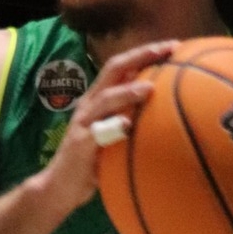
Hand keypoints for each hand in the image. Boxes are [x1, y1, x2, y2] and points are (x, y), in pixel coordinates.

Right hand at [35, 41, 173, 222]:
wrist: (59, 188)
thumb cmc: (92, 164)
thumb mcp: (114, 137)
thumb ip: (131, 122)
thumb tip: (164, 115)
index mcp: (99, 98)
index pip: (122, 66)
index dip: (145, 52)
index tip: (173, 46)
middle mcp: (90, 103)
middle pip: (114, 69)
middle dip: (141, 55)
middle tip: (169, 49)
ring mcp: (84, 122)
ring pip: (106, 98)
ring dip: (128, 91)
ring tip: (150, 87)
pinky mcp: (80, 143)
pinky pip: (97, 132)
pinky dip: (113, 125)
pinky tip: (128, 124)